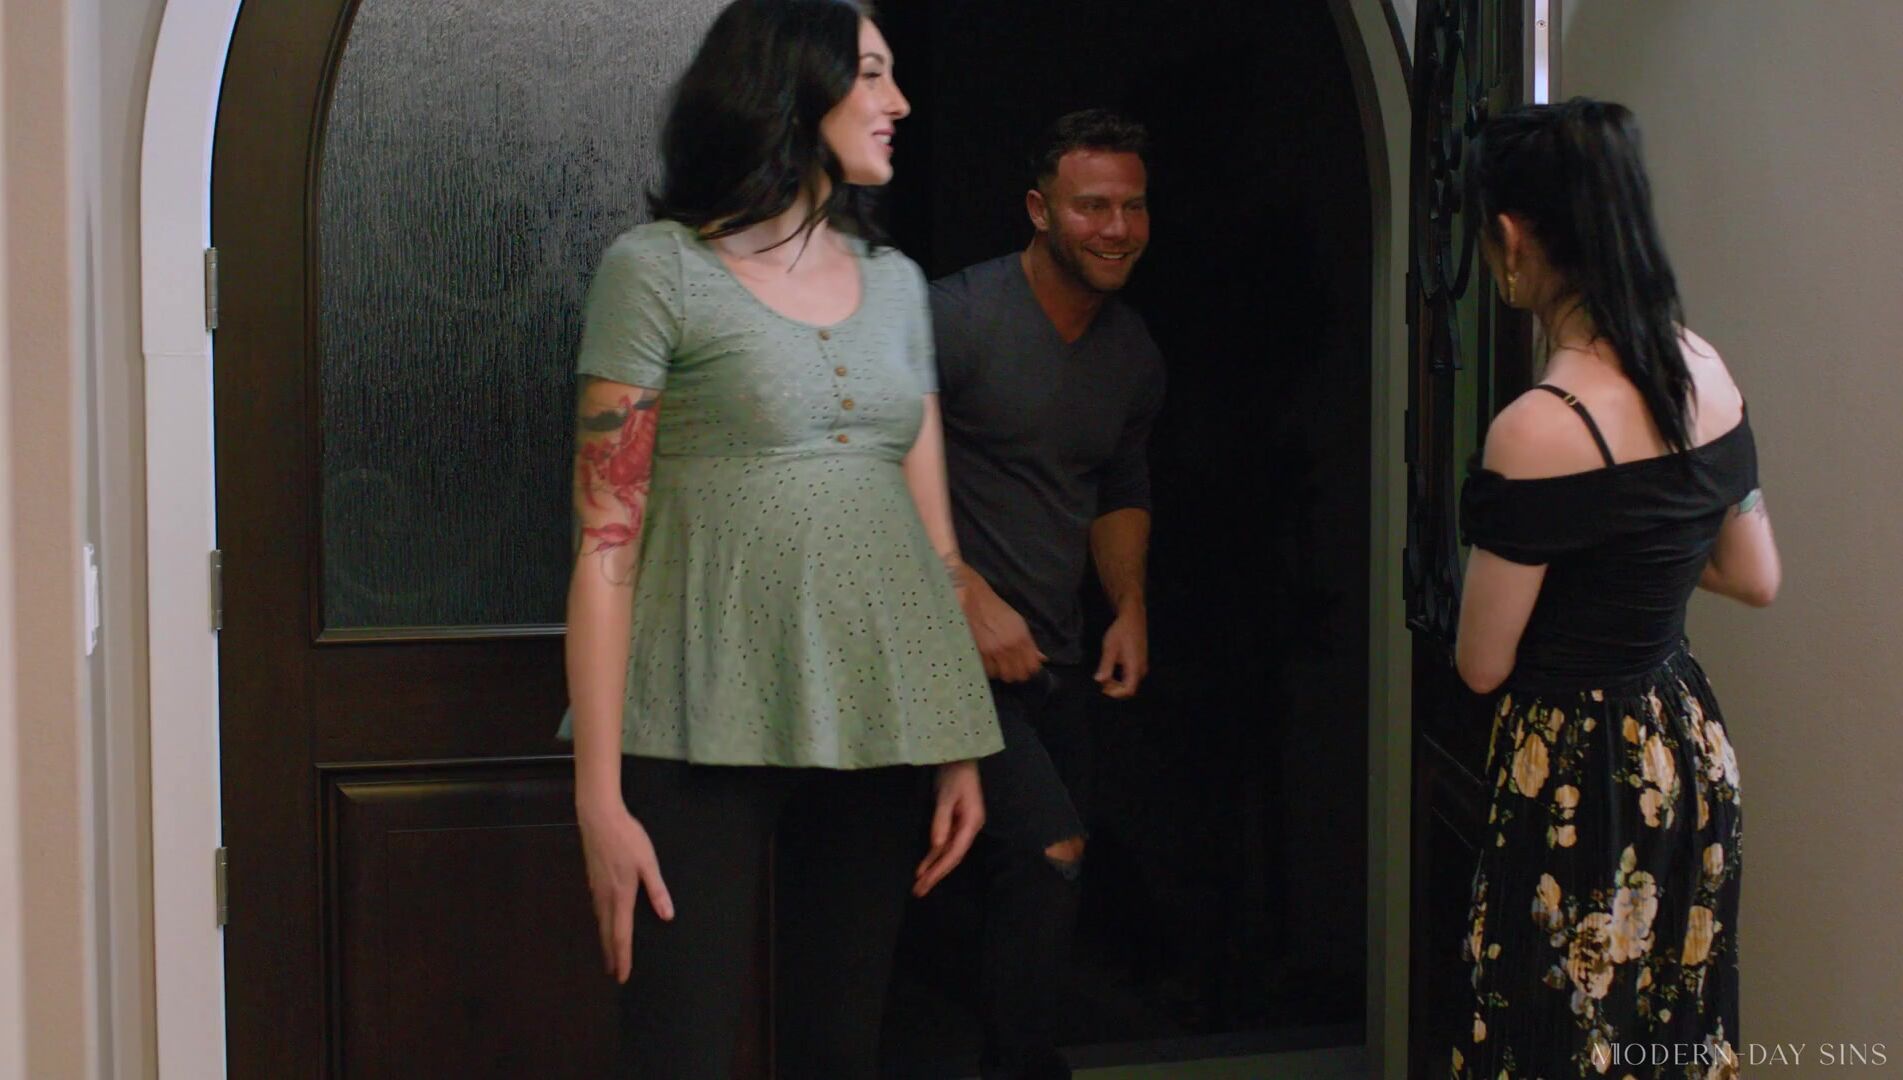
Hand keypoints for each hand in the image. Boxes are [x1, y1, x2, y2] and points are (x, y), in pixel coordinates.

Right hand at [578, 799, 672, 983]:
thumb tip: (667, 915)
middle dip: (611, 955)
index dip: (622, 958)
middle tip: (613, 973)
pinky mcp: (592, 880)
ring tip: (609, 952)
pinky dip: (602, 923)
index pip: (621, 935)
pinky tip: (605, 921)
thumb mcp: (648, 863)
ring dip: (605, 940)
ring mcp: (596, 889)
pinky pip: (598, 909)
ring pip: (601, 921)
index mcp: (621, 896)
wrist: (599, 818)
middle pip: (607, 933)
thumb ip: (657, 890)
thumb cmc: (627, 838)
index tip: (622, 976)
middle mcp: (605, 897)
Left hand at [914, 760, 984, 896]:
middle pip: (952, 857)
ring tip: (919, 885)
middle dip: (936, 875)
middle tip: (919, 892)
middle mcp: (969, 828)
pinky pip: (944, 843)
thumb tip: (936, 847)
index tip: (925, 882)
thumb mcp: (946, 796)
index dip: (940, 869)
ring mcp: (962, 826)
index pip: (955, 852)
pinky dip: (933, 855)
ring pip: (947, 853)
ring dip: (933, 868)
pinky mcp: (954, 822)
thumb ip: (941, 821)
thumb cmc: (954, 774)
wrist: (959, 757)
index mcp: (972, 823)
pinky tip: (924, 867)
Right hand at [961, 577, 1045, 682]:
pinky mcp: (979, 653)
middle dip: (1017, 673)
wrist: (976, 601)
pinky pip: (988, 671)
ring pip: (1003, 675)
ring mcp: (994, 651)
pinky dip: (990, 669)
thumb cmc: (998, 611)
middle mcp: (1010, 647)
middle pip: (1018, 675)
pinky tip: (990, 661)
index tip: (1026, 667)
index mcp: (1022, 639)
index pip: (1033, 667)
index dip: (1031, 670)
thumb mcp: (1019, 624)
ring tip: (1000, 664)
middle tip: (1013, 667)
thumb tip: (1042, 658)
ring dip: (1002, 672)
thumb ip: (1031, 644)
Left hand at [1095, 608, 1147, 698]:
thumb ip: (1106, 666)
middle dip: (1114, 689)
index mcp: (1135, 667)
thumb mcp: (1110, 648)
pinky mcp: (1140, 662)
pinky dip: (1120, 678)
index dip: (1115, 693)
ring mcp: (1142, 666)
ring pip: (1130, 683)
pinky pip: (1131, 676)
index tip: (1103, 688)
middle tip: (1101, 681)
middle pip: (1129, 688)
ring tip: (1105, 675)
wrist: (1132, 618)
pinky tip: (1111, 670)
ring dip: (1117, 683)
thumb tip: (1099, 680)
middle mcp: (1141, 669)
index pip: (1128, 690)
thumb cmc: (1121, 631)